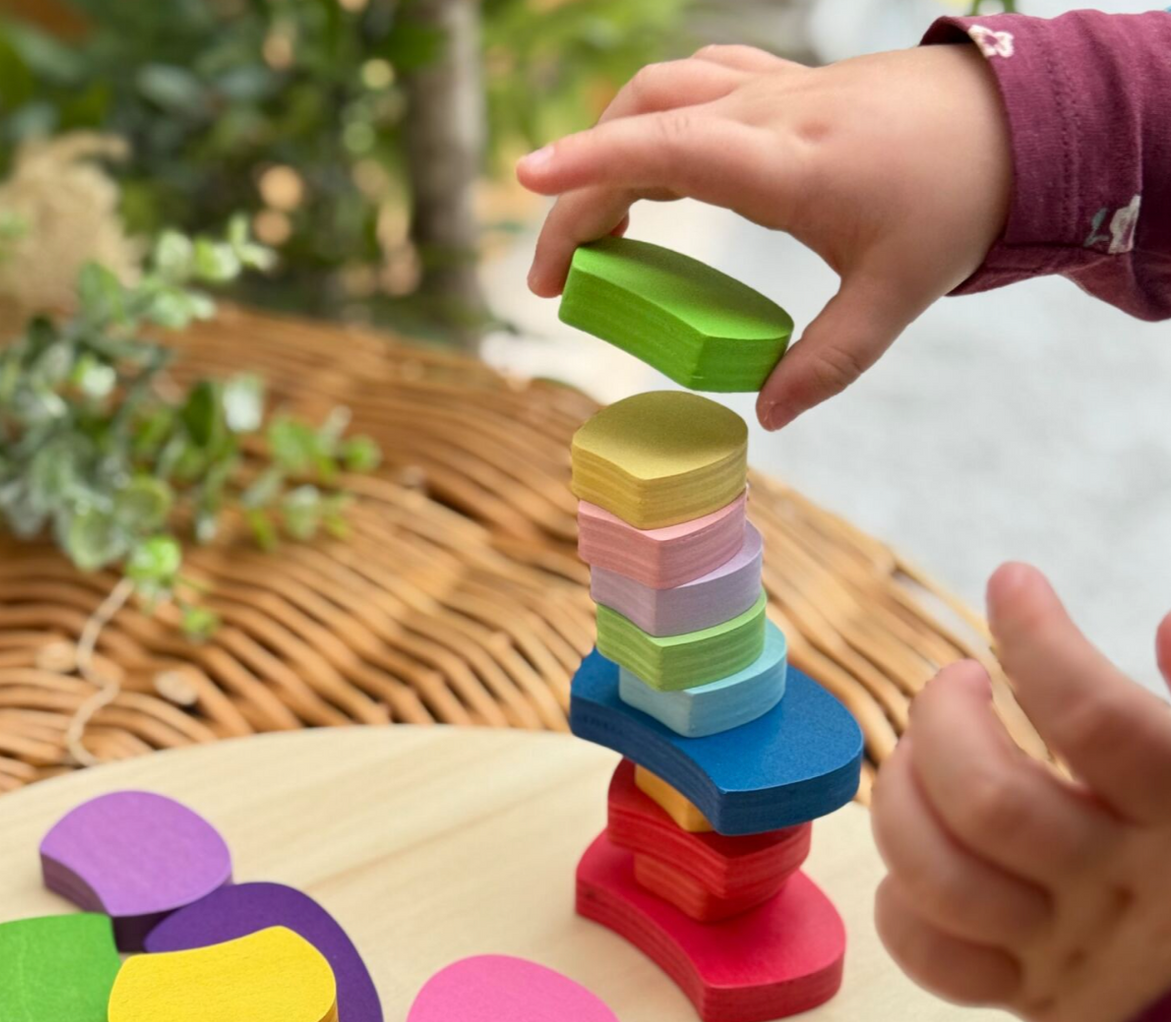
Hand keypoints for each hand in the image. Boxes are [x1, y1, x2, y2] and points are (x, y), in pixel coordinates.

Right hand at [516, 42, 1011, 430]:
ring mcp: (773, 88)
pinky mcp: (781, 85)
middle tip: (555, 282)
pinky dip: (649, 123)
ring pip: (661, 93)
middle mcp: (769, 111)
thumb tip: (768, 417)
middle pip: (643, 126)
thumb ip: (828, 362)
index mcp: (788, 162)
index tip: (528, 183)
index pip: (668, 147)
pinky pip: (694, 85)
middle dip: (578, 192)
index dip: (592, 164)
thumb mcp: (896, 297)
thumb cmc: (954, 204)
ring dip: (607, 149)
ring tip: (592, 232)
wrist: (1013, 125)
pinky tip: (645, 168)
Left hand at [872, 565, 1170, 1021]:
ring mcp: (1067, 947)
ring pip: (941, 878)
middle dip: (942, 722)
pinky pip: (935, 958)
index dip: (1038, 639)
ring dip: (900, 803)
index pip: (1093, 718)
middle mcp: (1119, 882)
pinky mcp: (1034, 997)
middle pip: (989, 800)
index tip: (1012, 584)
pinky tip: (916, 863)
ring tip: (916, 759)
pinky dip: (903, 906)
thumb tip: (1167, 625)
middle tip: (959, 681)